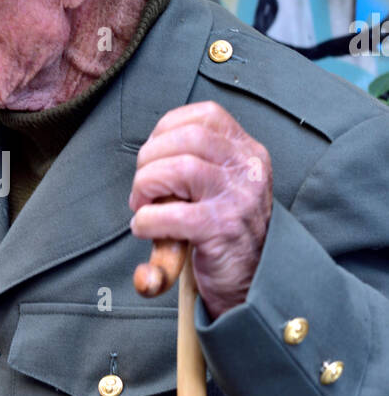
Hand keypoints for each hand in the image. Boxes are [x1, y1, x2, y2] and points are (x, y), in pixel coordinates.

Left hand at [128, 101, 272, 319]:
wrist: (253, 281)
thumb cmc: (225, 231)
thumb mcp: (222, 185)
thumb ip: (195, 161)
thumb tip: (148, 154)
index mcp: (248, 152)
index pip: (206, 115)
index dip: (167, 128)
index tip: (152, 154)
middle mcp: (248, 169)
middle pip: (188, 136)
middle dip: (150, 157)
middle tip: (143, 188)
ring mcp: (238, 199)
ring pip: (180, 167)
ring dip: (146, 184)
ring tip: (142, 205)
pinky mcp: (222, 230)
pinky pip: (173, 214)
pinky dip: (148, 219)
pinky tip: (145, 229)